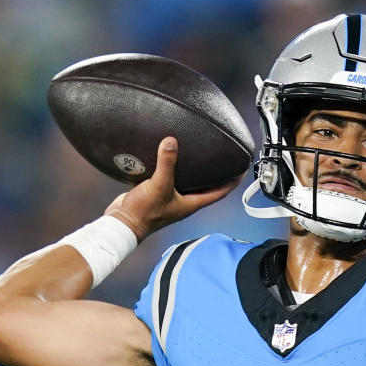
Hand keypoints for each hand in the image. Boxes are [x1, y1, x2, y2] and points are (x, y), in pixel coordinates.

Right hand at [104, 137, 240, 240]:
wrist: (122, 223)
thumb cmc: (143, 214)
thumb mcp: (158, 185)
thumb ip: (166, 163)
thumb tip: (171, 142)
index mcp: (192, 203)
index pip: (220, 192)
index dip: (233, 181)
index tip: (242, 169)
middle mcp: (185, 202)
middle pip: (209, 187)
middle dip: (219, 175)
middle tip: (226, 159)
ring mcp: (173, 198)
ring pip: (192, 183)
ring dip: (199, 172)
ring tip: (204, 156)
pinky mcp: (159, 193)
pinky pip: (173, 179)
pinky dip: (177, 169)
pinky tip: (173, 159)